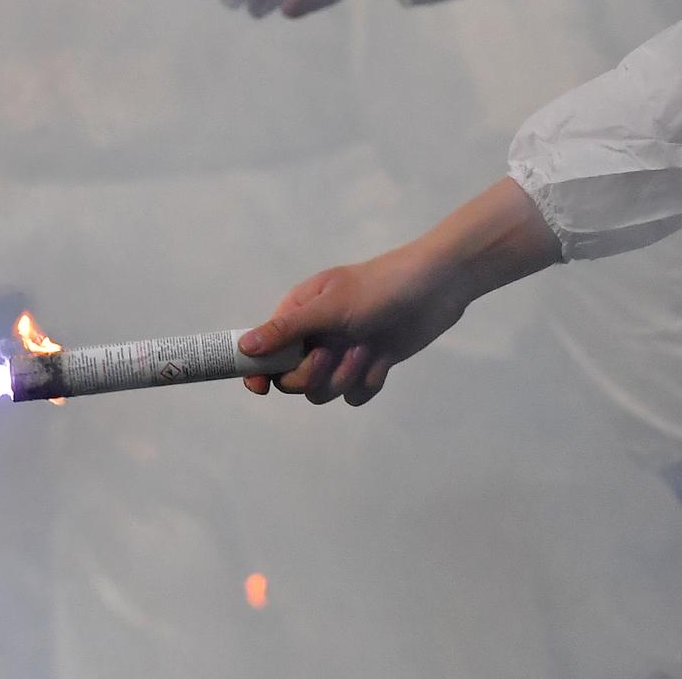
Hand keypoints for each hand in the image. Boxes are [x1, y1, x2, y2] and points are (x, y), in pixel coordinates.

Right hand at [242, 179, 562, 403]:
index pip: (264, 349)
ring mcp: (343, 352)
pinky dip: (369, 381)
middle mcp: (317, 334)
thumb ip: (287, 329)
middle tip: (330, 353)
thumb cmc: (381, 287)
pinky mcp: (370, 366)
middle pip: (291, 380)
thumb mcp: (331, 307)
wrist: (437, 287)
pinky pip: (355, 394)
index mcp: (300, 312)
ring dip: (345, 376)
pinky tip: (383, 359)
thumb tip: (244, 346)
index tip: (260, 387)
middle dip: (312, 374)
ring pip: (324, 391)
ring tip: (366, 349)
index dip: (257, 370)